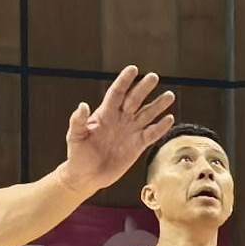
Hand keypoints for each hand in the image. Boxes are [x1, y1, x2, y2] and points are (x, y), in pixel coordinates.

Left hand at [64, 65, 175, 188]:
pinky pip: (152, 134)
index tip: (133, 69)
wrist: (86, 176)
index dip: (124, 81)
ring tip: (169, 96)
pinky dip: (161, 127)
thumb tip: (82, 105)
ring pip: (147, 114)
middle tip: (154, 77)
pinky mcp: (138, 145)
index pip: (116, 93)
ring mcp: (130, 131)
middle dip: (144, 88)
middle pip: (135, 100)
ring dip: (158, 105)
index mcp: (105, 114)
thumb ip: (78, 121)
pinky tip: (169, 119)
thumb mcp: (75, 137)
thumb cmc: (78, 155)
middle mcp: (120, 118)